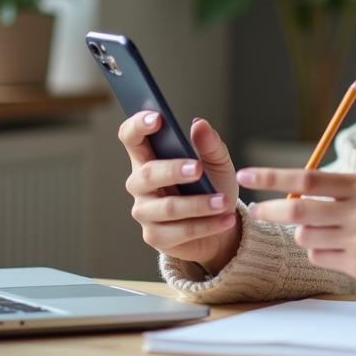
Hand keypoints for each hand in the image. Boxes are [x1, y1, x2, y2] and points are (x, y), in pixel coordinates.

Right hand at [118, 112, 241, 273]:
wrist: (220, 228)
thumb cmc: (212, 187)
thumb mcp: (217, 162)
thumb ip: (209, 144)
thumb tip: (199, 124)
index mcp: (149, 157)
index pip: (131, 137)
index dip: (138, 125)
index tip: (158, 118)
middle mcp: (140, 184)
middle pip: (147, 173)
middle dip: (173, 170)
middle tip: (198, 169)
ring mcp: (145, 211)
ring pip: (167, 207)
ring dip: (198, 204)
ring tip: (223, 201)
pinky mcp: (155, 236)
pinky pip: (179, 231)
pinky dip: (206, 225)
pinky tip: (225, 219)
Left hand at [238, 168, 355, 289]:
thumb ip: (339, 188)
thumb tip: (293, 189)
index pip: (307, 177)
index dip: (273, 176)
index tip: (247, 173)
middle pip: (297, 209)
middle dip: (270, 209)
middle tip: (256, 210)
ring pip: (305, 236)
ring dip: (305, 233)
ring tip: (328, 231)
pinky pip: (319, 257)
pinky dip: (320, 251)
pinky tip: (341, 248)